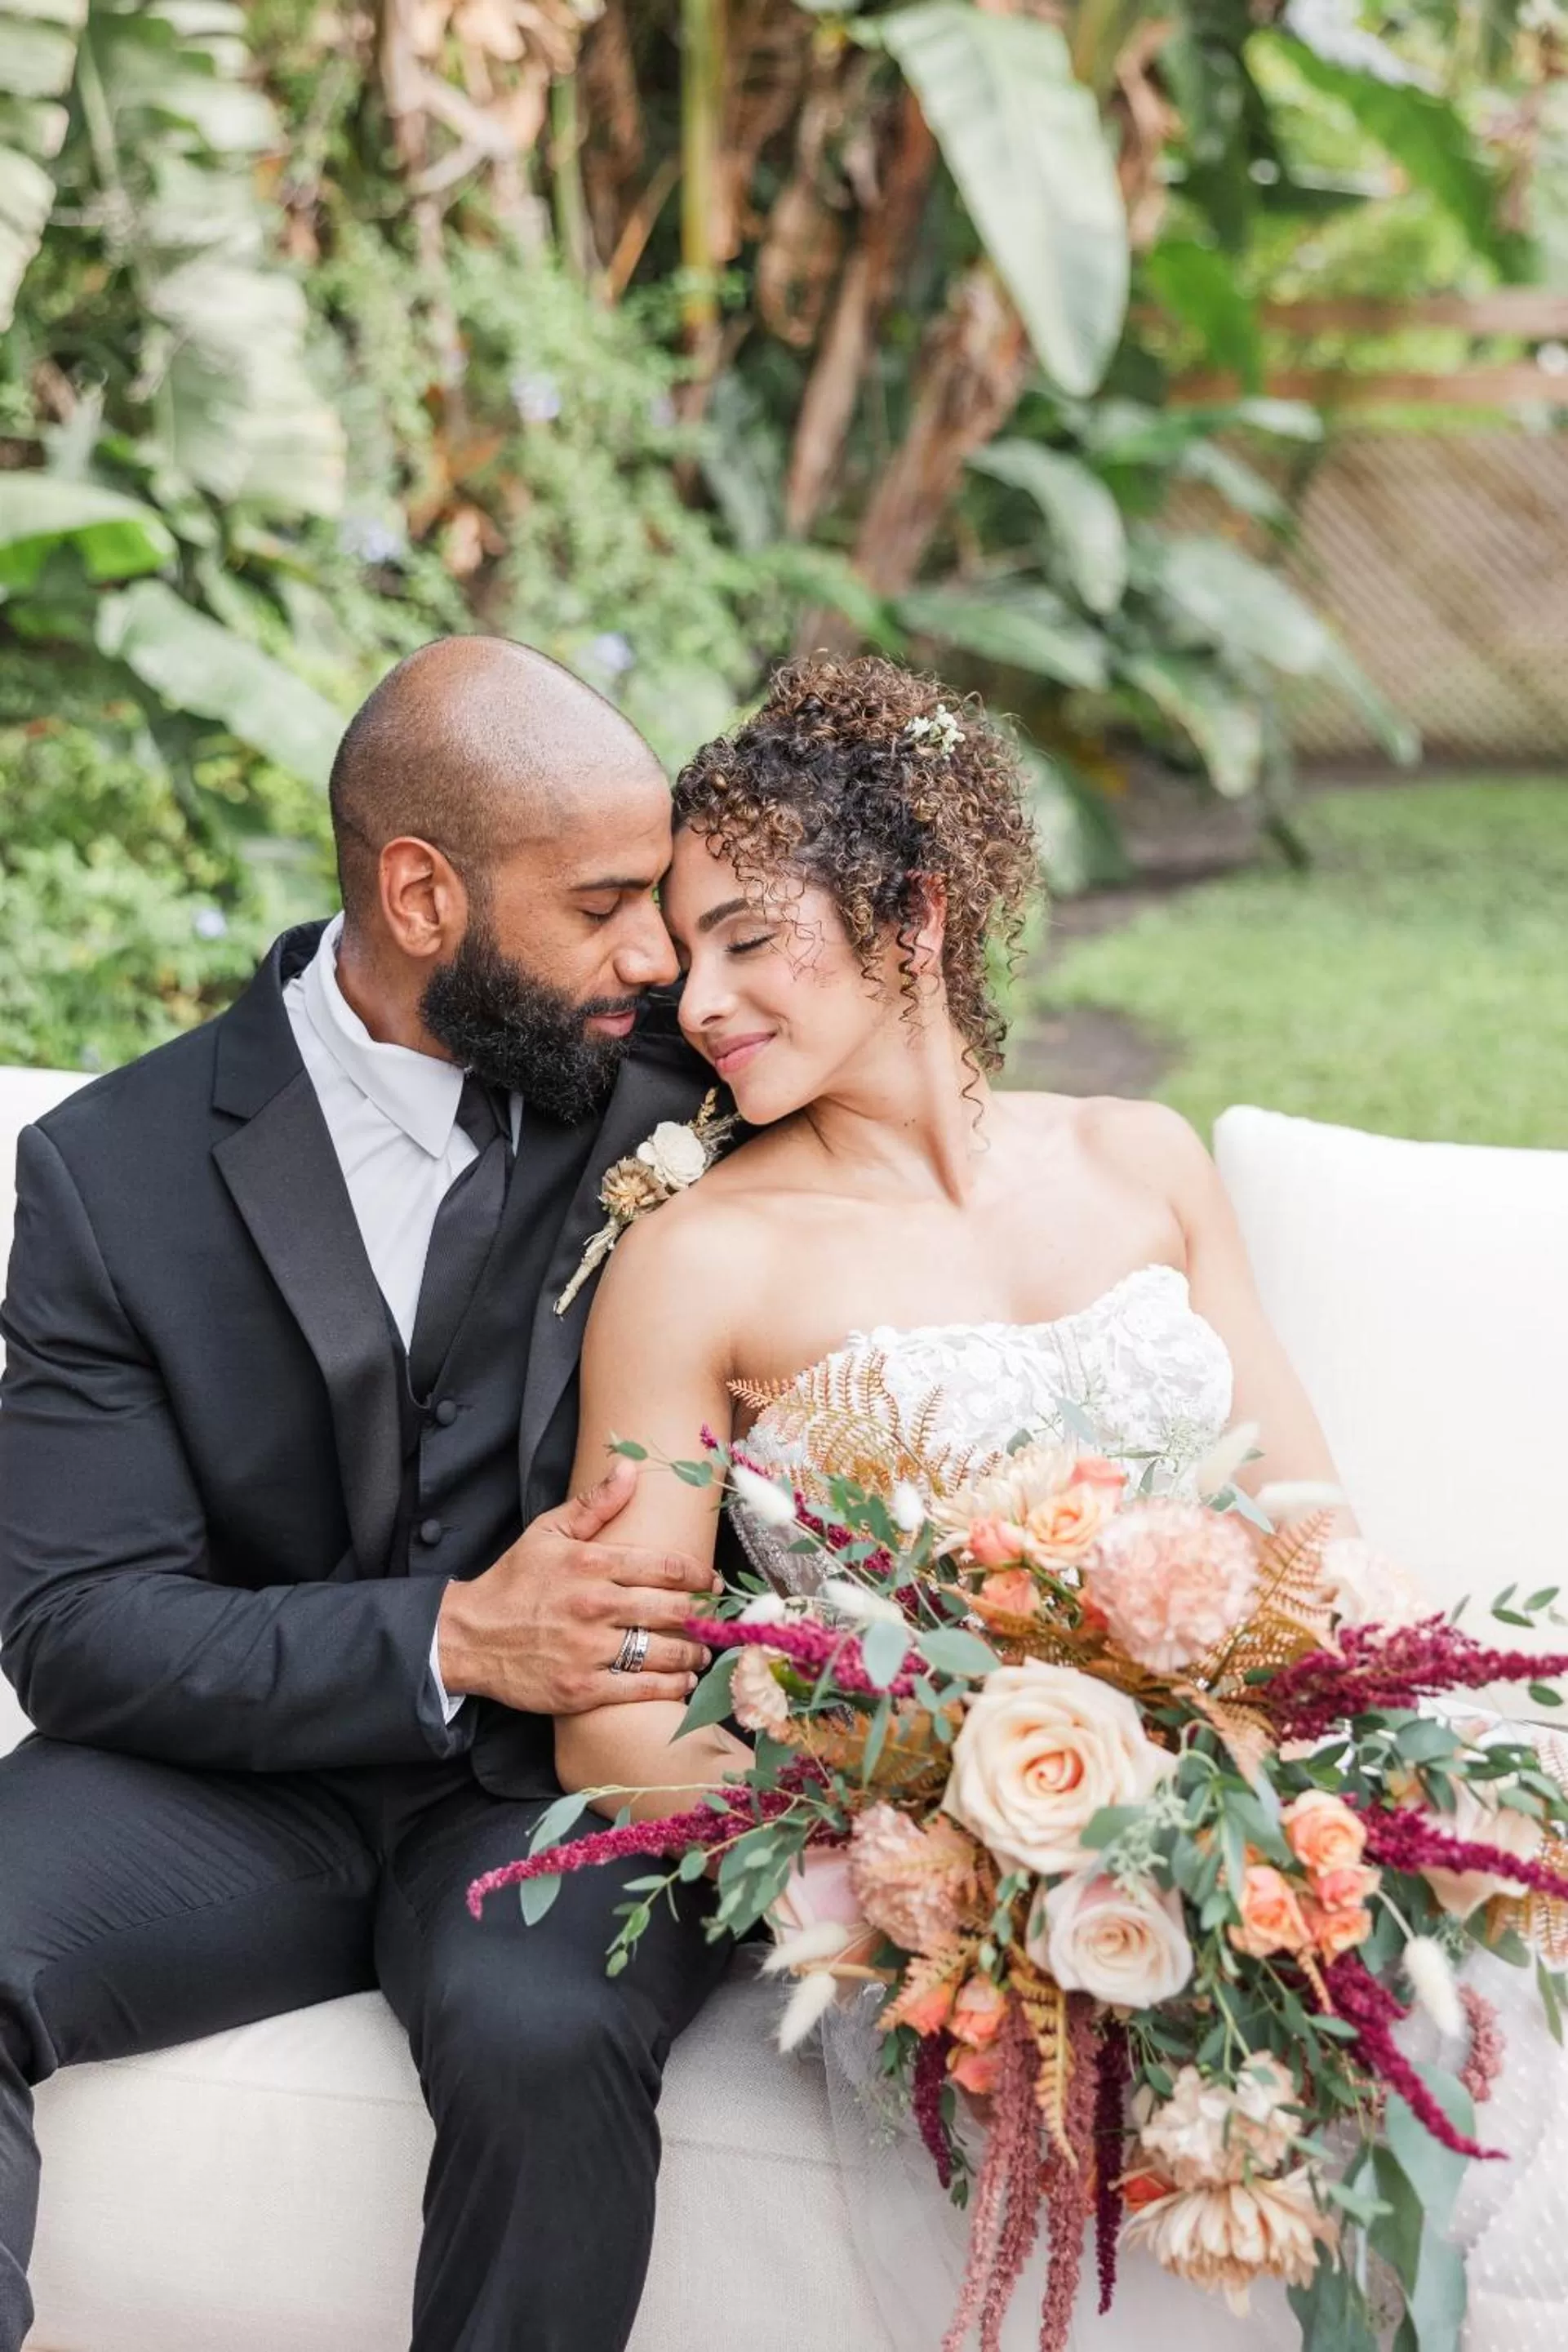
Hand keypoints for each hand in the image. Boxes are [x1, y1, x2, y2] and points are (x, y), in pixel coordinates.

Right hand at [435, 1455, 718, 1714]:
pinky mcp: (581, 1689)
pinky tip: (683, 1682)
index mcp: (591, 1564)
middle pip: (671, 1609)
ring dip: (693, 1652)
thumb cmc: (513, 1581)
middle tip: (718, 1618)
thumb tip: (630, 1468)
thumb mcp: (547, 1531)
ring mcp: (589, 1650)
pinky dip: (669, 1687)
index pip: (665, 1567)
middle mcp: (595, 1606)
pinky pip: (639, 1689)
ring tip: (703, 1651)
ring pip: (662, 1651)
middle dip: (703, 1615)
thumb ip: (594, 1504)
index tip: (714, 1582)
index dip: (699, 1576)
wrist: (468, 1636)